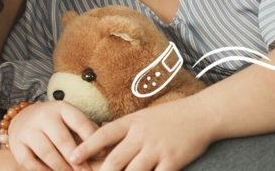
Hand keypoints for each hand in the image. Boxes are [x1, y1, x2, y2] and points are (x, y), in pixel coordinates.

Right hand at [7, 101, 100, 170]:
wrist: (23, 118)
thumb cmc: (55, 123)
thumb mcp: (70, 120)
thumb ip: (87, 131)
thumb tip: (105, 148)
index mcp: (61, 108)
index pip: (79, 122)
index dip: (91, 139)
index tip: (101, 154)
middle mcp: (43, 116)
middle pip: (62, 140)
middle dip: (77, 159)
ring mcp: (28, 130)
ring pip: (47, 152)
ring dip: (61, 168)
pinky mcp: (17, 144)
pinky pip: (30, 162)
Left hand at [68, 97, 212, 170]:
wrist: (202, 114)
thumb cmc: (171, 116)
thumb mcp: (143, 116)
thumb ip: (123, 128)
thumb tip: (100, 135)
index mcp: (132, 122)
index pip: (104, 134)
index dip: (87, 146)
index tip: (72, 157)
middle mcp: (142, 135)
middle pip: (115, 159)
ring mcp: (157, 148)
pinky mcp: (173, 160)